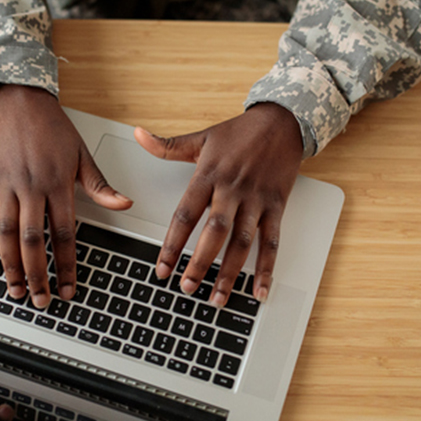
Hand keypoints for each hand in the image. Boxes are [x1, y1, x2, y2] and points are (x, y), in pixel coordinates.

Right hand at [0, 85, 131, 307]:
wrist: (21, 103)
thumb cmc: (54, 130)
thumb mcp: (83, 156)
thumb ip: (101, 185)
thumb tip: (125, 204)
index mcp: (57, 183)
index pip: (63, 234)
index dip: (65, 265)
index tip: (67, 289)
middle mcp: (30, 186)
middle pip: (32, 240)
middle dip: (36, 274)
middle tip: (40, 300)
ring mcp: (5, 185)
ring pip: (4, 233)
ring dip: (9, 265)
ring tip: (16, 289)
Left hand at [134, 103, 302, 306]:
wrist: (283, 121)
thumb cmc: (240, 131)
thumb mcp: (202, 137)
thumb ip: (167, 145)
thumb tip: (137, 135)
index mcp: (209, 175)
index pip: (186, 214)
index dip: (172, 244)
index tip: (162, 268)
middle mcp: (232, 189)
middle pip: (214, 232)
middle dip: (199, 263)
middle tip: (186, 288)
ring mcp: (256, 200)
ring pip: (242, 242)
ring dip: (230, 273)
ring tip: (216, 298)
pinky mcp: (276, 206)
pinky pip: (272, 242)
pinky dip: (267, 269)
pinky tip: (259, 291)